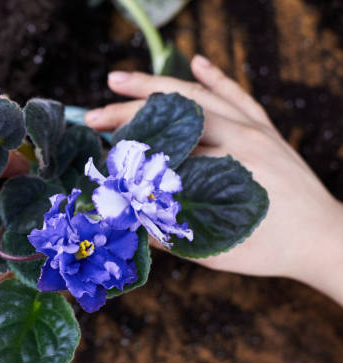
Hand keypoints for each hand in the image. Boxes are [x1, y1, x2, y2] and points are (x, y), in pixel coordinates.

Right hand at [83, 55, 342, 302]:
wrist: (326, 240)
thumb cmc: (274, 249)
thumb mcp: (216, 248)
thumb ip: (170, 232)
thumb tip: (126, 218)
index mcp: (226, 166)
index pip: (165, 144)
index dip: (128, 141)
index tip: (100, 144)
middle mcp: (240, 137)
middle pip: (173, 113)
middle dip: (129, 109)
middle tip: (95, 114)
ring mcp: (255, 129)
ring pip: (199, 95)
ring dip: (156, 84)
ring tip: (120, 79)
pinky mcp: (266, 129)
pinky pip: (238, 95)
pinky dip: (215, 77)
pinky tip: (196, 61)